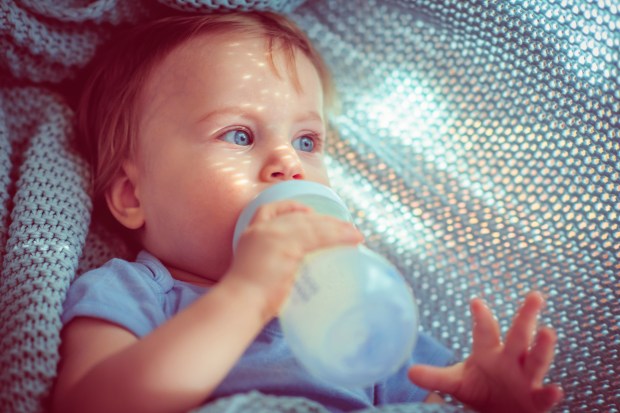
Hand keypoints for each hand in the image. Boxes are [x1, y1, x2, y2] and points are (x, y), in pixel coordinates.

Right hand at [225, 200, 363, 320]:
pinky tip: (353, 239)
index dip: (289, 207)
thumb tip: (297, 276)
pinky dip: (339, 236)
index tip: (307, 211)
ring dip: (337, 228)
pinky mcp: (288, 245)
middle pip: (297, 216)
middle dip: (323, 219)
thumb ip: (273, 267)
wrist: (239, 303)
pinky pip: (320, 236)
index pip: (267, 210)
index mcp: (250, 234)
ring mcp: (275, 235)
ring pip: (312, 225)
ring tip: (355, 234)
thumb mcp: (256, 274)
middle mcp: (262, 229)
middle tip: (342, 226)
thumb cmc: (247, 300)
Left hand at [409, 291, 562, 412]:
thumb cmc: (479, 390)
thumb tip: (409, 372)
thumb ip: (435, 377)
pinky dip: (550, 394)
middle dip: (526, 316)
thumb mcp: (456, 383)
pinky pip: (543, 396)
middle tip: (535, 295)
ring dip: (542, 347)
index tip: (475, 302)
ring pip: (536, 360)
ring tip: (548, 331)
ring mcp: (526, 378)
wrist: (499, 412)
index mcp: (489, 351)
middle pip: (519, 335)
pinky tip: (556, 390)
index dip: (481, 317)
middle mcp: (511, 359)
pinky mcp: (535, 400)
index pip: (485, 330)